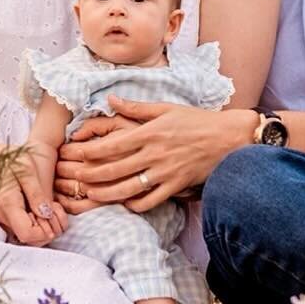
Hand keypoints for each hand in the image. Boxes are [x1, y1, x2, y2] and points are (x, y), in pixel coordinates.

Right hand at [0, 159, 66, 245]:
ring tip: (49, 206)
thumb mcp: (27, 171)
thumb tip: (47, 214)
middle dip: (47, 230)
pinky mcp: (5, 216)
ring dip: (42, 227)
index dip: (45, 230)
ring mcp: (3, 218)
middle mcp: (3, 217)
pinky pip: (22, 228)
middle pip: (29, 240)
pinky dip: (35, 224)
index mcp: (9, 206)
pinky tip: (40, 207)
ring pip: (27, 236)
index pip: (28, 234)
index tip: (52, 214)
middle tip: (54, 209)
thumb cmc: (7, 159)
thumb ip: (37, 194)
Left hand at [58, 101, 253, 211]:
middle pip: (115, 169)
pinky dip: (135, 204)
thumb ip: (136, 107)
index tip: (77, 154)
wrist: (229, 138)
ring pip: (129, 188)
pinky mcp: (176, 186)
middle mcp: (155, 154)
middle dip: (91, 175)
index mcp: (151, 132)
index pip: (113, 145)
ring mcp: (166, 172)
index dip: (92, 152)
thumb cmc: (197, 121)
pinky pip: (151, 200)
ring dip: (106, 193)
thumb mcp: (166, 108)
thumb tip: (110, 100)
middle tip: (75, 177)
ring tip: (90, 194)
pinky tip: (124, 202)